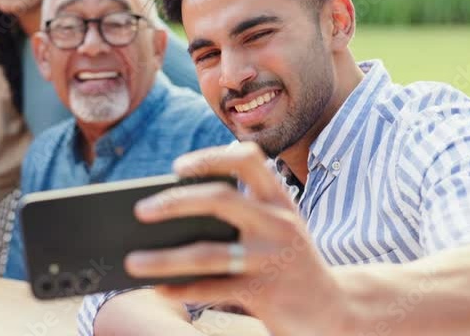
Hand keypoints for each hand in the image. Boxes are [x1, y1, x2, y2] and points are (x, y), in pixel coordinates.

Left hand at [124, 142, 348, 335]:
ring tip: (132, 262)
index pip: (248, 160)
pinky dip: (182, 289)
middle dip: (175, 202)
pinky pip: (213, 290)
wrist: (337, 312)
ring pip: (208, 254)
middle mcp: (278, 223)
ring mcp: (272, 258)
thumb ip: (237, 217)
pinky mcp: (267, 294)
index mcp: (279, 200)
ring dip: (164, 259)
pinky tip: (160, 289)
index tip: (176, 167)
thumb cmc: (288, 263)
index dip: (211, 157)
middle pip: (220, 199)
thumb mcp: (273, 231)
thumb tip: (166, 219)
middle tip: (140, 210)